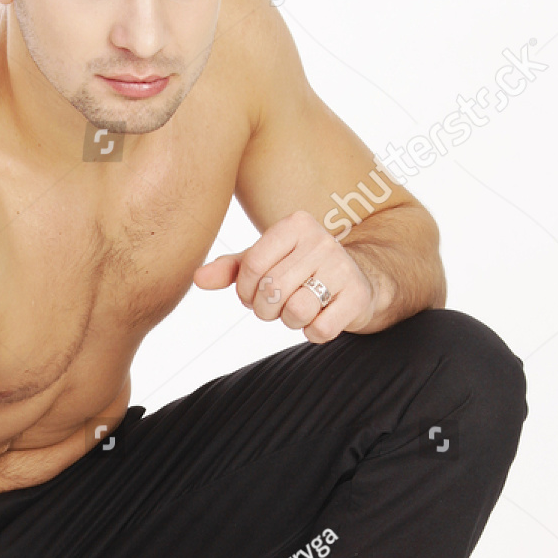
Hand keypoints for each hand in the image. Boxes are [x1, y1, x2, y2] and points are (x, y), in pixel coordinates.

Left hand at [193, 208, 377, 342]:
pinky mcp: (358, 297)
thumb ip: (231, 268)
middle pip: (272, 291)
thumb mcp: (266, 261)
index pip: (252, 265)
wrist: (360, 278)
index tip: (252, 295)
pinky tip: (320, 317)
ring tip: (298, 310)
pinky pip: (320, 329)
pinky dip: (314, 332)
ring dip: (289, 321)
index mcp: (296, 224)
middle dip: (265, 309)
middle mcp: (322, 240)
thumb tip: (198, 278)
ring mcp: (343, 268)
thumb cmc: (302, 269)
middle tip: (274, 307)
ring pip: (295, 311)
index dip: (244, 290)